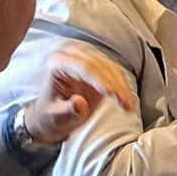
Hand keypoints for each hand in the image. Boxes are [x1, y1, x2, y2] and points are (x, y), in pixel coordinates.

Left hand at [21, 46, 135, 146]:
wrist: (50, 118)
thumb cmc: (49, 116)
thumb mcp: (55, 118)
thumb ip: (67, 111)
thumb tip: (80, 103)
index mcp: (58, 63)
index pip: (83, 67)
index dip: (99, 79)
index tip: (110, 93)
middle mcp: (73, 57)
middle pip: (100, 66)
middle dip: (114, 84)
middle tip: (123, 101)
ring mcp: (87, 62)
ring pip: (111, 69)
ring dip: (122, 87)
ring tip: (128, 105)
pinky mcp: (99, 70)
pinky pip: (116, 75)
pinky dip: (124, 89)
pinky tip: (127, 102)